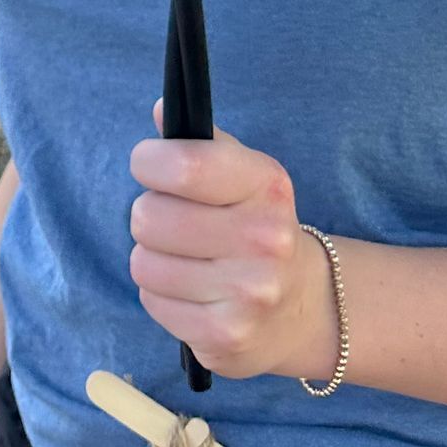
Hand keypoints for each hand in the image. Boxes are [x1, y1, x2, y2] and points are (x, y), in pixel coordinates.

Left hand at [127, 101, 340, 380]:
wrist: (303, 306)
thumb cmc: (254, 225)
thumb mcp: (243, 175)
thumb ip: (200, 142)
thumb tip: (160, 110)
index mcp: (266, 185)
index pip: (182, 166)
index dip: (148, 162)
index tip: (151, 167)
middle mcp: (265, 239)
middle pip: (149, 217)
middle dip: (150, 216)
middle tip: (176, 224)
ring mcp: (249, 293)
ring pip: (143, 263)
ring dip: (153, 259)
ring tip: (186, 261)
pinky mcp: (226, 336)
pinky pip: (152, 302)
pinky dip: (161, 296)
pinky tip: (193, 293)